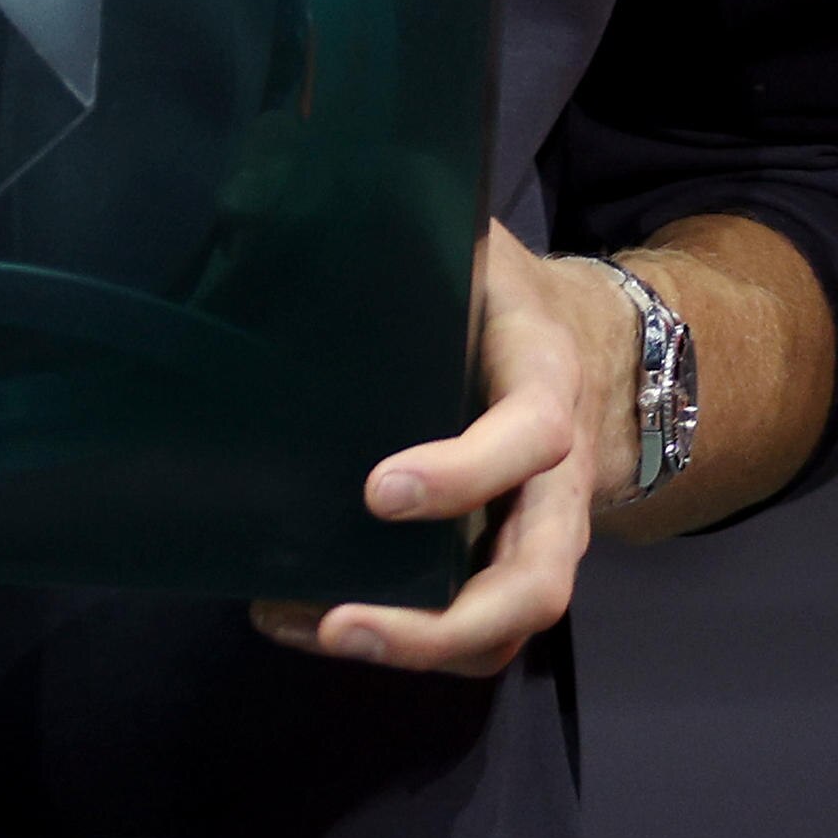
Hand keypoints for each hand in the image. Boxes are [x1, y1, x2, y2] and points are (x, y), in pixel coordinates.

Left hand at [254, 226, 628, 677]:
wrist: (578, 348)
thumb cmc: (498, 297)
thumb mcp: (467, 246)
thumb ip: (396, 223)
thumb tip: (258, 187)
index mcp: (547, 384)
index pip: (530, 438)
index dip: (463, 474)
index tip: (379, 491)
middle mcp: (558, 482)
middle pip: (538, 581)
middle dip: (443, 622)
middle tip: (344, 623)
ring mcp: (536, 539)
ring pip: (504, 629)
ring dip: (413, 650)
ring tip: (314, 630)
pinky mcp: (501, 570)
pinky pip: (467, 636)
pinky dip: (395, 645)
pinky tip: (305, 621)